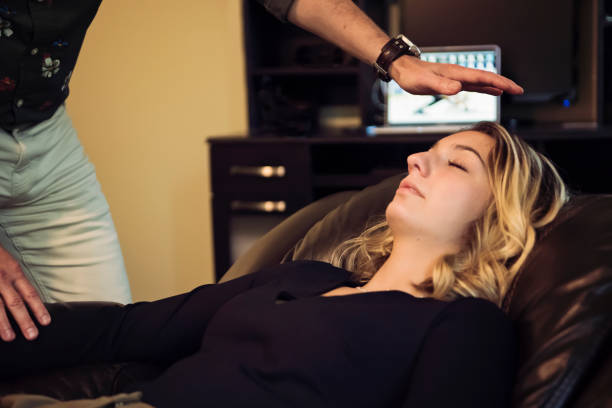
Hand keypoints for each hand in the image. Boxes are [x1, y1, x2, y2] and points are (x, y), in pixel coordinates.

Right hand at [0, 245, 49, 340]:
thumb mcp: (9, 264)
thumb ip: (16, 281)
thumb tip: (27, 301)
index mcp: (14, 272)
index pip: (30, 293)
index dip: (38, 308)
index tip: (46, 322)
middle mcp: (2, 279)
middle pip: (15, 302)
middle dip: (24, 320)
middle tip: (32, 335)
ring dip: (3, 324)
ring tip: (9, 337)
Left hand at [389, 55, 523, 95]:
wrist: (404, 69)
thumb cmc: (413, 76)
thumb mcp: (426, 83)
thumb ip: (441, 85)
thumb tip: (458, 89)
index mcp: (457, 73)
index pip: (484, 78)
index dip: (500, 83)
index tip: (515, 89)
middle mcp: (460, 74)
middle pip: (487, 78)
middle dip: (504, 84)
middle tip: (520, 90)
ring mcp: (457, 78)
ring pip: (482, 81)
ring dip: (497, 86)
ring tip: (511, 91)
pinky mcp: (452, 83)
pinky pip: (473, 85)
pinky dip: (484, 88)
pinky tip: (491, 91)